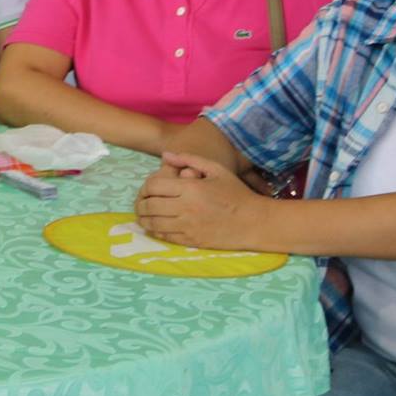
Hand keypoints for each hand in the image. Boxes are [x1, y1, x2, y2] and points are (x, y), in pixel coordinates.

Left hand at [134, 150, 267, 249]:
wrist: (254, 222)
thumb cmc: (236, 192)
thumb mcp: (216, 169)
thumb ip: (189, 159)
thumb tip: (165, 155)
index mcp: (190, 187)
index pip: (154, 186)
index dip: (145, 188)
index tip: (148, 189)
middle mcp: (186, 207)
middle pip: (149, 206)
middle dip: (141, 204)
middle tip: (141, 204)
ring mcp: (188, 226)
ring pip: (154, 224)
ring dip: (144, 220)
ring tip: (143, 216)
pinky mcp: (192, 240)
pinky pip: (165, 237)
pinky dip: (156, 232)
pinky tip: (156, 227)